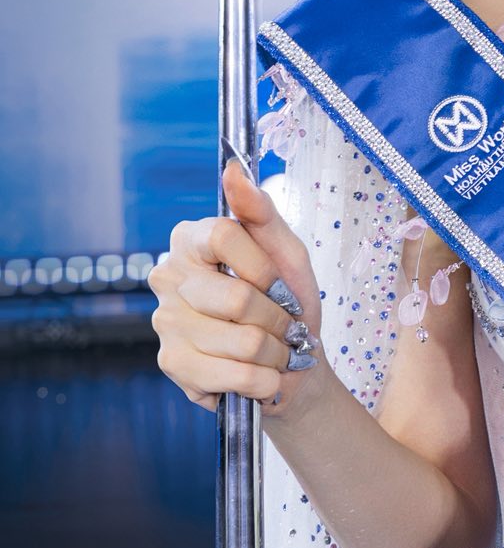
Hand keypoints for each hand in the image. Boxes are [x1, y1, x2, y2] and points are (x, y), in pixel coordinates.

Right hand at [149, 159, 324, 417]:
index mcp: (190, 240)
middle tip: (283, 325)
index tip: (279, 284)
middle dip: (277, 318)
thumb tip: (233, 169)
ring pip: (240, 339)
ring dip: (275, 352)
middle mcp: (167, 276)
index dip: (263, 267)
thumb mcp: (287, 253)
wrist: (294, 367)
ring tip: (275, 351)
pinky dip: (262, 379)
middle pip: (236, 296)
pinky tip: (260, 374)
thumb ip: (260, 212)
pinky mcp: (171, 365)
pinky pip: (232, 374)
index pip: (223, 235)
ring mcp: (165, 321)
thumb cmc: (289, 303)